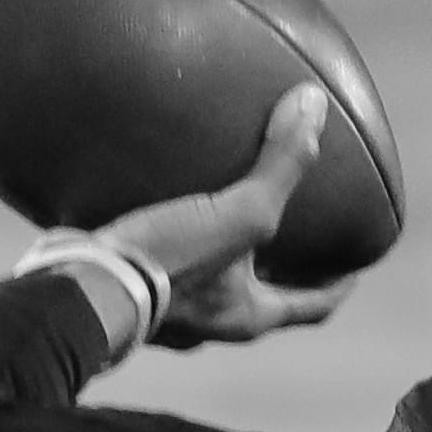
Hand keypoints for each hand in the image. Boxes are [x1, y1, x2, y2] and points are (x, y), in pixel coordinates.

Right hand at [94, 83, 356, 346]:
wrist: (77, 287)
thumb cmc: (168, 262)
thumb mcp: (238, 213)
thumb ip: (279, 166)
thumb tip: (313, 107)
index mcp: (248, 317)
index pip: (311, 308)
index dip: (336, 287)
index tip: (354, 268)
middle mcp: (211, 324)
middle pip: (259, 299)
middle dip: (277, 272)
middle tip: (292, 239)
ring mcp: (166, 313)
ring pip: (207, 283)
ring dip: (220, 255)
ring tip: (220, 211)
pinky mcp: (126, 288)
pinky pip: (159, 260)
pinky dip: (167, 236)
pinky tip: (154, 200)